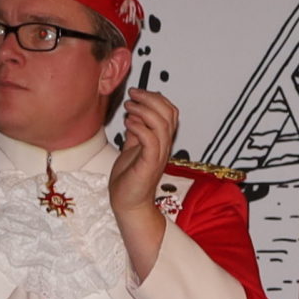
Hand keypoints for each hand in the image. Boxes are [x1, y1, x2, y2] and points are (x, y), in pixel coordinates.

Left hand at [108, 90, 178, 219]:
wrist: (128, 204)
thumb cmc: (129, 180)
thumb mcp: (131, 150)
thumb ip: (135, 133)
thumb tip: (133, 115)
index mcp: (161, 141)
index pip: (170, 112)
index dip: (156, 98)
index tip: (138, 94)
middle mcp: (164, 147)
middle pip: (169, 114)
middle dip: (151, 99)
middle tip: (133, 95)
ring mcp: (158, 155)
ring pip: (162, 124)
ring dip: (143, 110)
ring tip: (128, 107)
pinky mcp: (149, 164)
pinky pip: (151, 140)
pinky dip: (139, 127)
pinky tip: (127, 123)